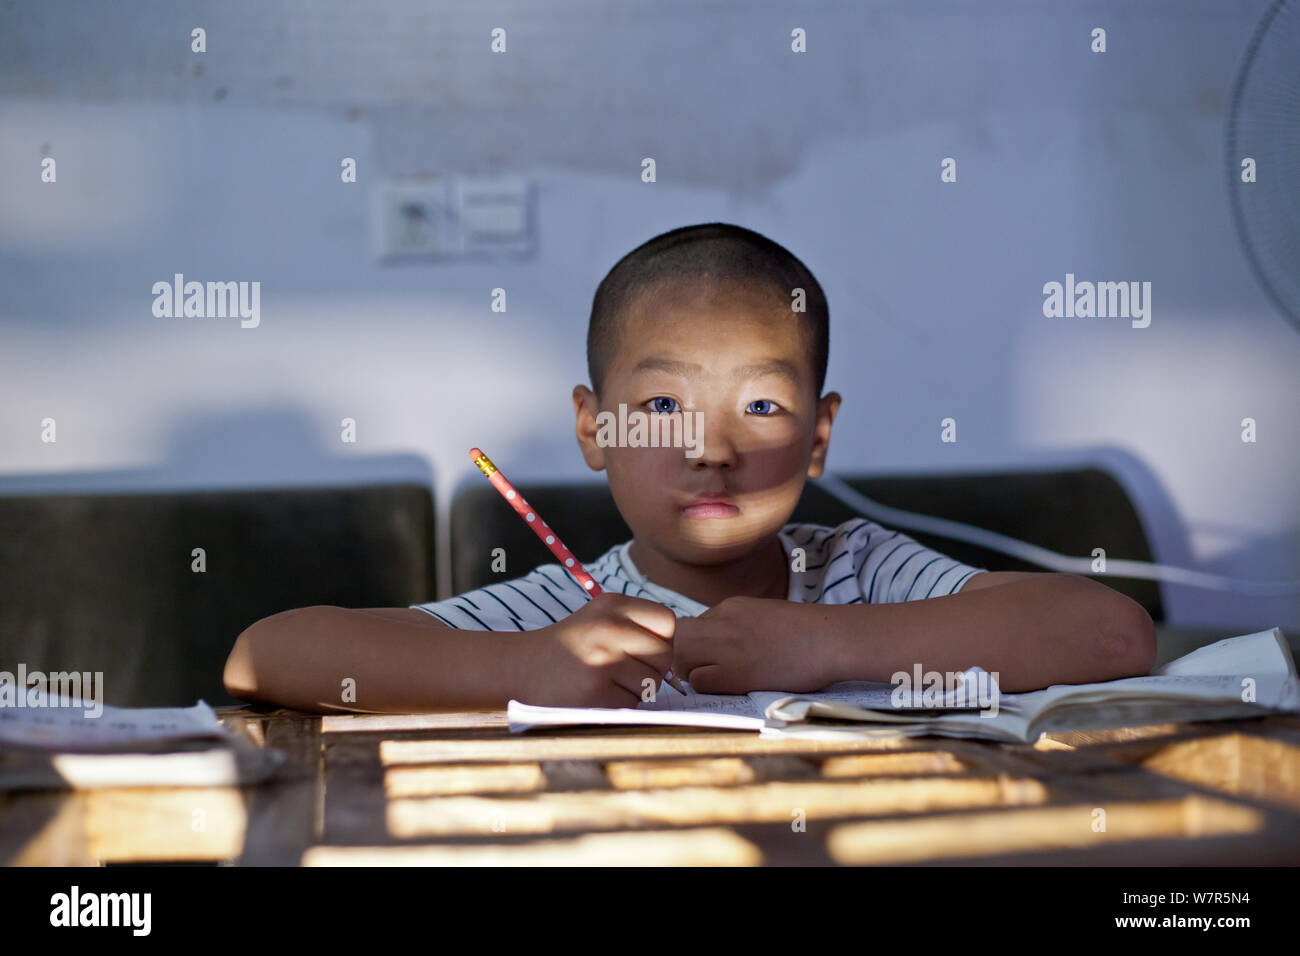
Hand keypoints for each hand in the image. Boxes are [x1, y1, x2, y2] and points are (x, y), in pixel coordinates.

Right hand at [519, 593, 675, 706]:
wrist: (521, 667)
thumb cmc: (571, 646)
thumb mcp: (601, 618)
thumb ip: (639, 629)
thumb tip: (679, 663)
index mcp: (613, 604)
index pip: (668, 622)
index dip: (662, 640)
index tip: (642, 649)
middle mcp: (609, 628)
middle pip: (665, 656)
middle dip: (652, 669)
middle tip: (623, 670)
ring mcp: (602, 660)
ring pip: (651, 683)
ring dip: (635, 690)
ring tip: (605, 680)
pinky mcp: (595, 692)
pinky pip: (631, 703)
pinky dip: (618, 704)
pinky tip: (595, 693)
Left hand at [672, 597, 839, 693]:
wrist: (830, 640)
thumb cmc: (805, 632)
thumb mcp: (762, 614)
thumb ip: (734, 624)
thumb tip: (711, 646)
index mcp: (731, 605)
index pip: (691, 624)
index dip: (692, 643)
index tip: (706, 656)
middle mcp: (723, 621)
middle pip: (678, 636)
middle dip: (682, 655)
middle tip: (703, 669)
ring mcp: (728, 645)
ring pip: (682, 658)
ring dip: (693, 672)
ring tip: (721, 679)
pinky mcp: (736, 672)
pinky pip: (699, 682)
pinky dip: (709, 687)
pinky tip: (733, 687)